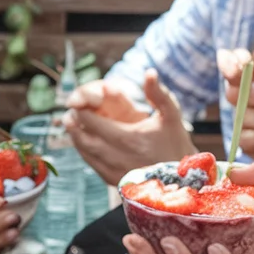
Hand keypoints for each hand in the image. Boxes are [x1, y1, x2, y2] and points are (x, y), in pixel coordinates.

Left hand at [64, 70, 195, 184]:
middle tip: (70, 113)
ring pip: (85, 153)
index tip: (79, 102)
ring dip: (76, 138)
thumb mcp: (171, 116)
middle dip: (75, 124)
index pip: (93, 122)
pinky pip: (92, 165)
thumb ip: (158, 93)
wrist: (183, 179)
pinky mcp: (114, 182)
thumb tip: (149, 72)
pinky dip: (85, 153)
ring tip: (73, 126)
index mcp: (128, 138)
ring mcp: (114, 171)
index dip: (82, 110)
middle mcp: (118, 156)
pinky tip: (85, 143)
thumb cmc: (176, 143)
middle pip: (84, 138)